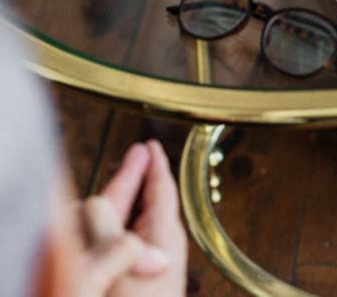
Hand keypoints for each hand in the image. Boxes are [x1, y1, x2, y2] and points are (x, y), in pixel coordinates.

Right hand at [75, 141, 186, 296]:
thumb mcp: (112, 258)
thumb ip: (102, 223)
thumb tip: (93, 200)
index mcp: (163, 230)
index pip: (162, 185)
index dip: (155, 161)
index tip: (152, 144)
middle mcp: (165, 240)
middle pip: (151, 197)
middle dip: (141, 174)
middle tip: (140, 152)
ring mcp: (159, 256)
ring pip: (140, 217)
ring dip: (130, 199)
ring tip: (127, 180)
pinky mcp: (149, 269)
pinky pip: (135, 236)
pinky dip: (124, 223)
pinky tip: (115, 222)